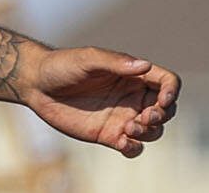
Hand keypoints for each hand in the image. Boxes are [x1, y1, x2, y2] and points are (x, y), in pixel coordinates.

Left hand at [21, 45, 180, 156]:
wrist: (36, 84)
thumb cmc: (61, 65)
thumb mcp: (88, 59)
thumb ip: (115, 62)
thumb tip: (145, 65)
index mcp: (132, 74)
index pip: (167, 82)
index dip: (172, 92)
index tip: (162, 100)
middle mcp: (131, 96)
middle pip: (166, 109)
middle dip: (162, 115)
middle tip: (144, 116)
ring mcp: (122, 116)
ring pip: (154, 130)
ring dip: (150, 132)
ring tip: (129, 127)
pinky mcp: (109, 134)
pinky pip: (133, 147)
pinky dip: (135, 148)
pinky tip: (124, 143)